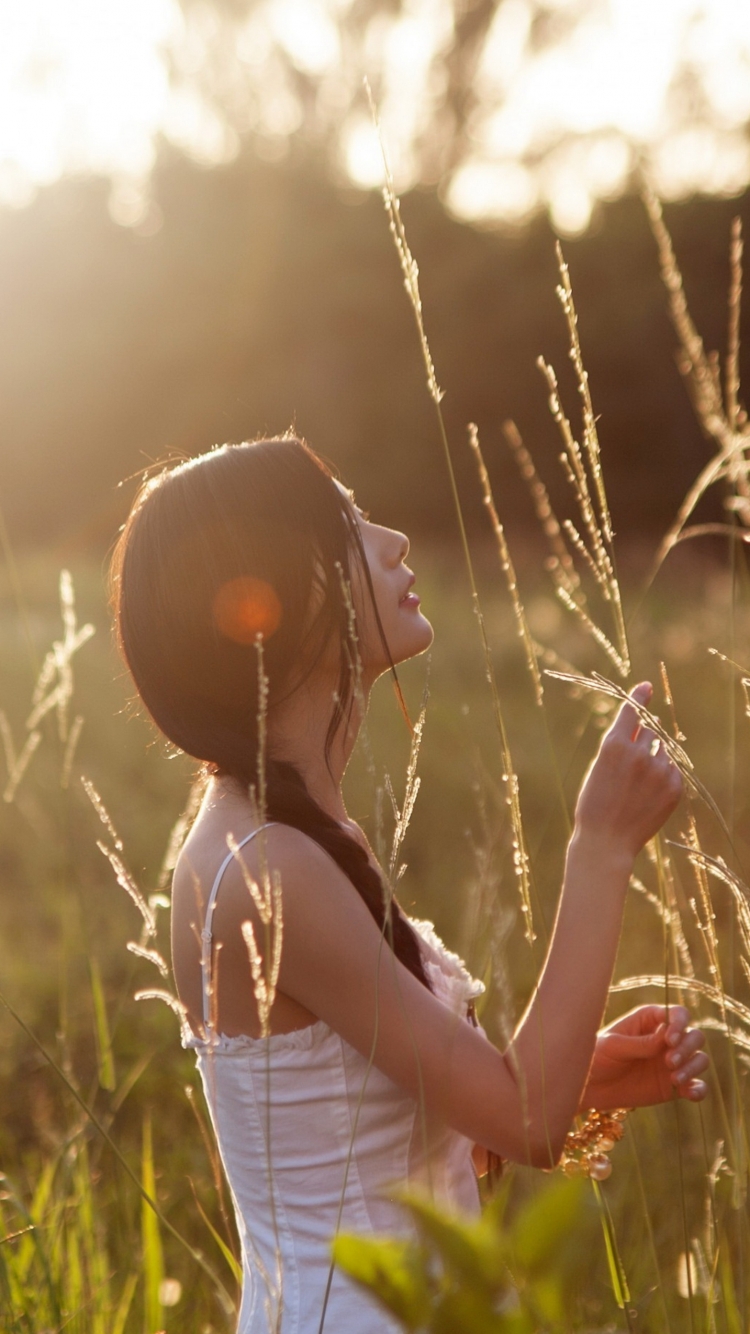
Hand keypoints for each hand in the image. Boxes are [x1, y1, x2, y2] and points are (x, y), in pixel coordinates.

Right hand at [574, 682, 682, 859]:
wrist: (606, 841)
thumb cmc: (595, 804)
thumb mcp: (599, 767)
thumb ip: (621, 746)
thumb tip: (649, 730)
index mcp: (614, 745)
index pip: (632, 711)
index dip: (640, 697)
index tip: (647, 686)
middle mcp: (639, 753)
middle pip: (650, 731)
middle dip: (644, 740)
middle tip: (631, 764)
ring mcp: (658, 771)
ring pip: (662, 752)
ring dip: (653, 761)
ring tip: (636, 787)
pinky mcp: (674, 788)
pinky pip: (672, 771)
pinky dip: (663, 778)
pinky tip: (647, 797)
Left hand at [581, 1004, 708, 1109]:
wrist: (591, 1087)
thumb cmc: (597, 1057)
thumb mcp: (613, 1046)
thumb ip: (640, 1042)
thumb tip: (667, 1035)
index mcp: (650, 1020)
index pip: (678, 1014)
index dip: (679, 1024)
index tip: (669, 1040)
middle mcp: (666, 1039)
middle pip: (694, 1036)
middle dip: (687, 1048)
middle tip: (669, 1062)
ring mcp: (672, 1062)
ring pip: (699, 1059)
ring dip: (693, 1067)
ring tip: (674, 1079)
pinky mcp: (674, 1086)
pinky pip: (696, 1085)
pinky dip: (699, 1089)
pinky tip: (690, 1094)